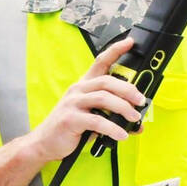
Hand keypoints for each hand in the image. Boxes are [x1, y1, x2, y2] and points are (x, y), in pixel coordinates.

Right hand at [26, 37, 146, 164]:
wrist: (45, 142)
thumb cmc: (71, 127)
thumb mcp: (93, 118)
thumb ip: (114, 117)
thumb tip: (139, 124)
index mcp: (84, 85)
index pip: (101, 62)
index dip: (116, 50)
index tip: (130, 42)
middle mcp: (78, 90)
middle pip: (107, 81)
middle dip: (128, 89)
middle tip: (141, 100)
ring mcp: (73, 103)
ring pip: (103, 98)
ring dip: (123, 108)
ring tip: (134, 118)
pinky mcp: (70, 119)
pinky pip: (97, 121)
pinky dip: (113, 128)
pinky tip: (121, 135)